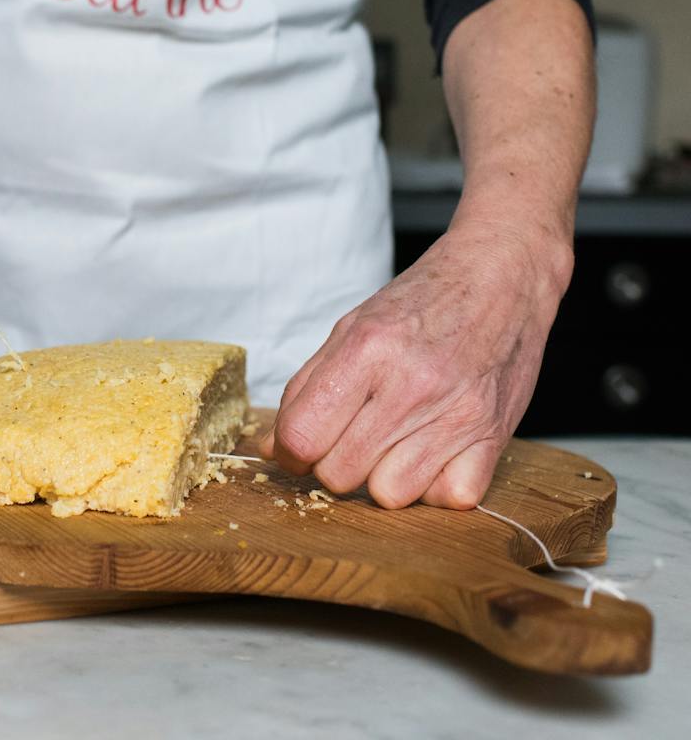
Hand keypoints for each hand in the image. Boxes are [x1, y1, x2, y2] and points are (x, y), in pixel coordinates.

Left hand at [258, 219, 573, 508]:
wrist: (501, 276)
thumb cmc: (423, 300)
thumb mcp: (352, 327)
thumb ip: (308, 388)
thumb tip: (273, 448)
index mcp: (366, 349)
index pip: (302, 435)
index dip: (289, 450)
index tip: (297, 447)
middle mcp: (411, 384)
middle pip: (340, 473)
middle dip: (332, 464)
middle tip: (348, 438)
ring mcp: (456, 414)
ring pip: (390, 495)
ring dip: (381, 477)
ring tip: (391, 443)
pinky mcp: (493, 437)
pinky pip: (448, 498)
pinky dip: (435, 485)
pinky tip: (431, 453)